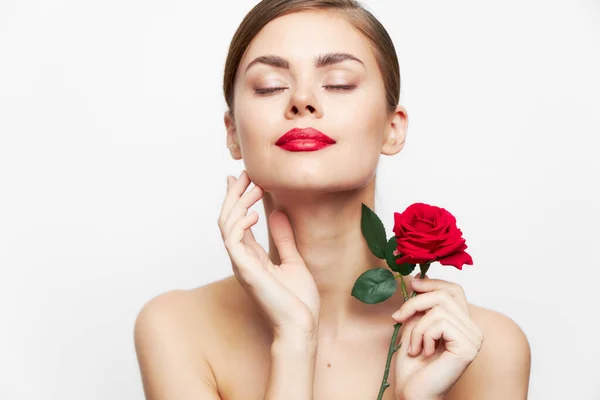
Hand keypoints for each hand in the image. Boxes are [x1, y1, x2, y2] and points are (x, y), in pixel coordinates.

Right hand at [218, 170, 320, 338]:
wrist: (302, 325)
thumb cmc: (298, 300)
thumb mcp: (293, 260)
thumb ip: (283, 238)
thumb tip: (277, 213)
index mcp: (251, 257)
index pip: (238, 222)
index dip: (238, 199)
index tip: (243, 178)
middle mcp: (242, 259)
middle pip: (227, 219)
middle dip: (234, 195)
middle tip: (243, 174)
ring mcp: (241, 265)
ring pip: (226, 226)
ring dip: (237, 203)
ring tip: (252, 187)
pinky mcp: (246, 271)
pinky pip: (233, 241)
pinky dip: (240, 223)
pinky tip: (255, 212)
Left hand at [391, 276, 483, 399]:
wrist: (412, 392)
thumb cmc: (412, 364)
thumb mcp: (413, 325)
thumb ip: (420, 306)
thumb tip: (418, 278)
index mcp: (462, 323)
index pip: (454, 290)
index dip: (433, 282)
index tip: (412, 283)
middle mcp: (473, 329)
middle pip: (445, 294)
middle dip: (416, 302)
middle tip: (398, 318)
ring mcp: (474, 338)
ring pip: (439, 308)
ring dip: (417, 326)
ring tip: (414, 346)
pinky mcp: (468, 347)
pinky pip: (440, 322)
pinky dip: (423, 335)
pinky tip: (423, 352)